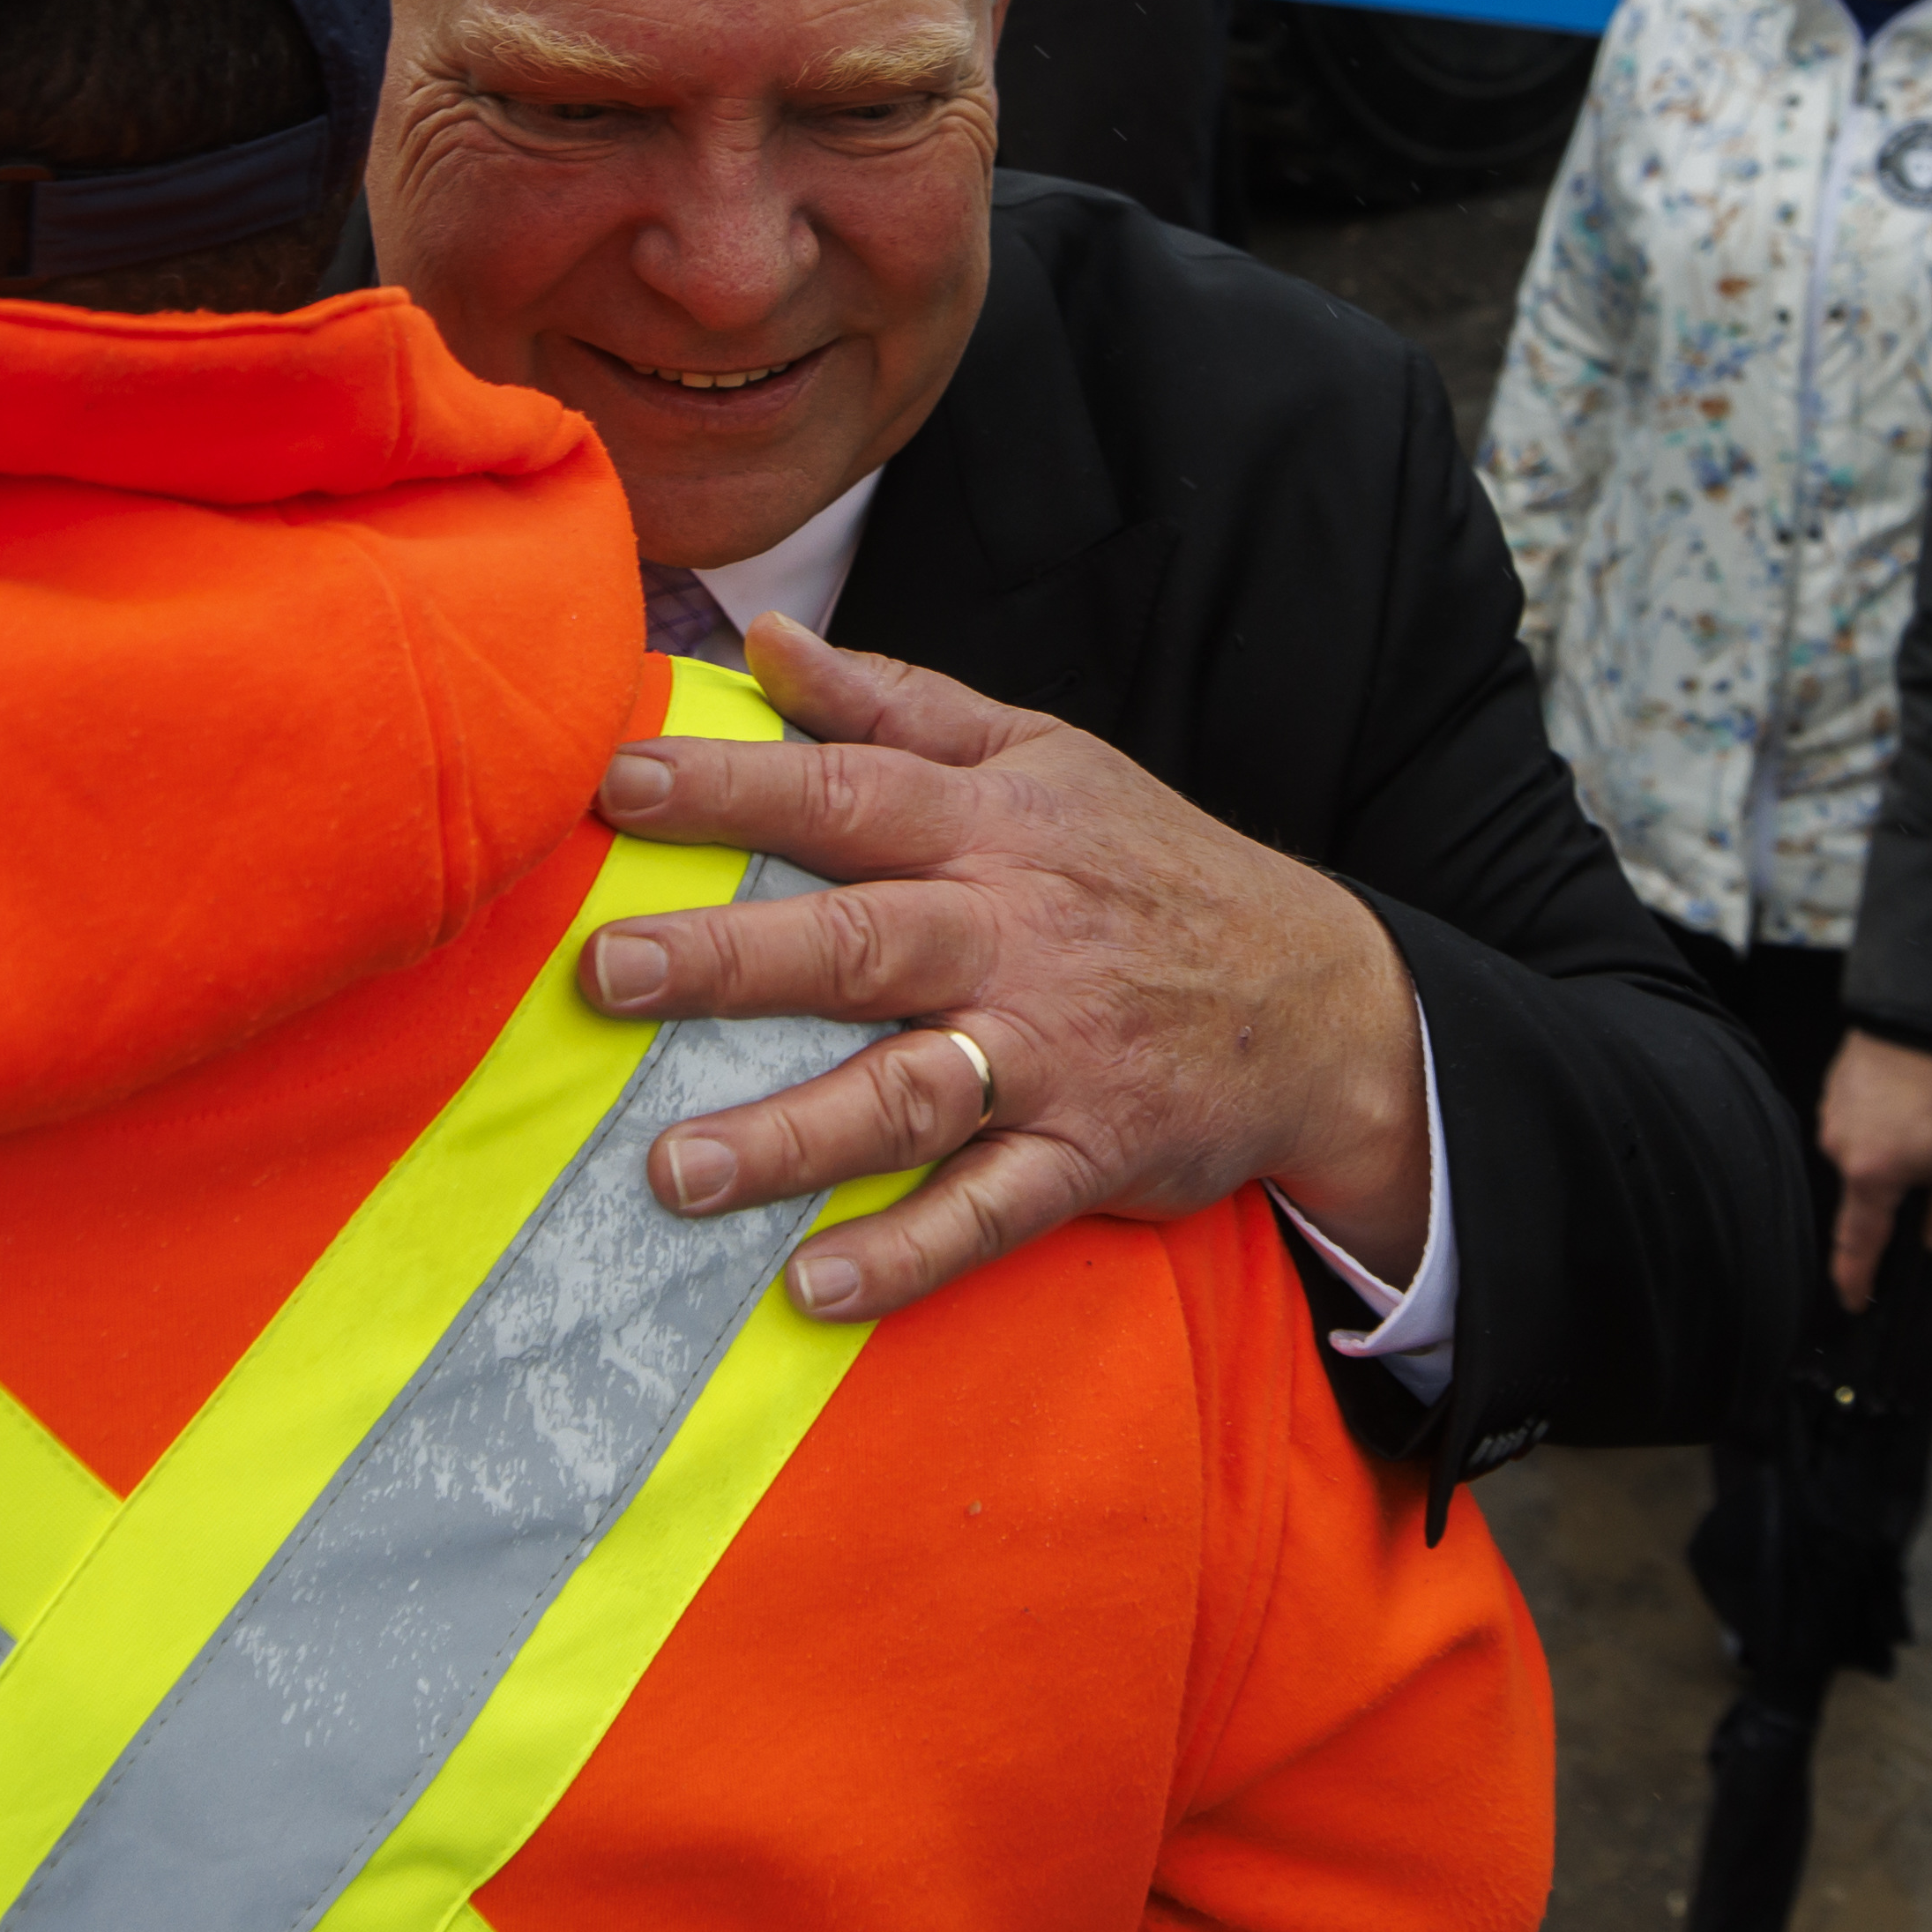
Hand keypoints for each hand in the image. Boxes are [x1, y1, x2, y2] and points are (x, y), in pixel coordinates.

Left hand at [576, 615, 1430, 1322]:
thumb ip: (894, 703)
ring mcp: (1050, 1055)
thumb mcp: (1040, 755)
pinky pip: (989, 1214)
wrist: (1320, 1000)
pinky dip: (906, 1256)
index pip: (847, 792)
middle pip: (859, 942)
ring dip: (791, 1135)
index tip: (614, 782)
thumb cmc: (1145, 865)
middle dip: (731, 958)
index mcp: (993, 827)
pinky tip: (812, 1289)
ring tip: (673, 1172)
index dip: (732, 783)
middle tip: (611, 973)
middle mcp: (1012, 937)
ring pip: (909, 1093)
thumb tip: (767, 641)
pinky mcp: (1086, 1156)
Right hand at [1822, 1035, 1931, 1309]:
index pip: (1859, 1244)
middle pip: (1869, 1194)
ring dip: (1891, 1152)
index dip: (1855, 1279)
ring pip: (1864, 1158)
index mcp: (1873, 1178)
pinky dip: (1880, 1125)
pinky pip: (1857, 1127)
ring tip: (1925, 1119)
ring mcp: (1831, 1122)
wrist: (1919, 1017)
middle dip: (1898, 1188)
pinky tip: (1905, 1102)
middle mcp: (1841, 1153)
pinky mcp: (1832, 1095)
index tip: (1853, 1302)